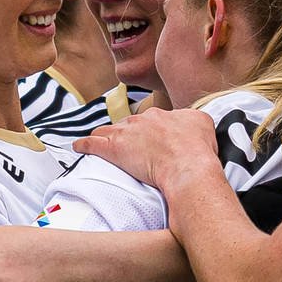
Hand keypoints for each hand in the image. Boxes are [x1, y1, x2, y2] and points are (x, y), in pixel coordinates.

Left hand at [72, 108, 219, 190]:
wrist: (187, 165)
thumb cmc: (198, 149)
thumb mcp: (203, 123)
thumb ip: (193, 119)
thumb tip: (191, 123)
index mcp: (163, 115)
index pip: (150, 121)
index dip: (149, 132)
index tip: (149, 141)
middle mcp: (143, 120)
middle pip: (128, 125)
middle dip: (126, 134)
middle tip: (128, 147)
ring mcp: (127, 133)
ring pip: (107, 131)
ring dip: (103, 137)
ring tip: (98, 143)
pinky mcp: (113, 148)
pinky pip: (91, 144)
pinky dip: (83, 145)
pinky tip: (78, 147)